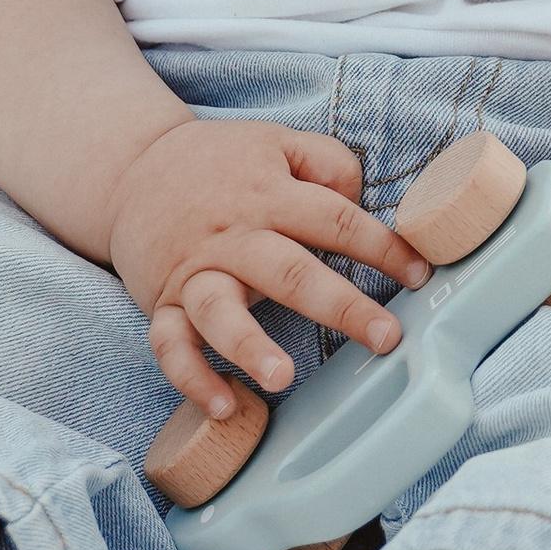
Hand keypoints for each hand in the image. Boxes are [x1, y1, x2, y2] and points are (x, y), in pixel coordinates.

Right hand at [107, 119, 429, 414]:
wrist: (130, 168)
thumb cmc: (220, 163)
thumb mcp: (276, 142)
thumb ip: (326, 162)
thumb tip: (362, 201)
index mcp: (268, 194)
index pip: (335, 220)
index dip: (383, 247)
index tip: (421, 275)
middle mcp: (232, 235)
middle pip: (289, 270)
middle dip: (339, 306)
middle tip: (386, 338)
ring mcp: (194, 272)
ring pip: (219, 310)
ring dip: (249, 345)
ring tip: (281, 378)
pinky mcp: (160, 301)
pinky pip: (170, 344)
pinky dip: (191, 377)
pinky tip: (223, 407)